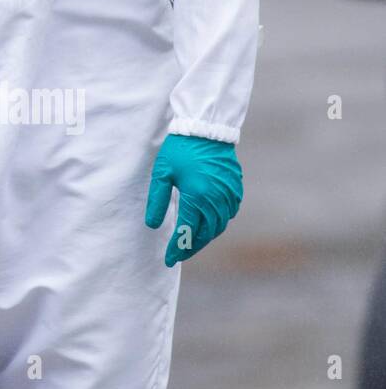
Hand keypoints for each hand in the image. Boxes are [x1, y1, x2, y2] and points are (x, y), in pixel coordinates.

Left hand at [144, 134, 242, 266]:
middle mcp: (216, 201)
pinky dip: (216, 225)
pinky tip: (206, 226)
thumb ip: (158, 201)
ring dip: (203, 238)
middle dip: (189, 247)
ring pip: (217, 227)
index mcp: (197, 197)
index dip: (176, 248)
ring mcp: (228, 197)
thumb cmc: (180, 149)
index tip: (168, 259)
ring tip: (189, 244)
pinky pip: (226, 215)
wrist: (206, 129)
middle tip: (177, 255)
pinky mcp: (235, 191)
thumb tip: (153, 225)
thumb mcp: (162, 173)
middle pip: (203, 234)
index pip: (186, 232)